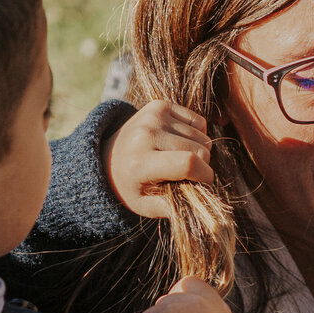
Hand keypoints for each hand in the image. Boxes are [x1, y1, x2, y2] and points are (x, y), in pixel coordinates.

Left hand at [105, 100, 214, 216]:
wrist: (108, 157)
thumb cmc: (131, 185)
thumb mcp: (146, 205)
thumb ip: (174, 207)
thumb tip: (203, 204)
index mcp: (140, 162)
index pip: (188, 163)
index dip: (205, 176)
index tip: (204, 184)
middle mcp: (146, 134)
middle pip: (200, 149)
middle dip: (202, 165)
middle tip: (185, 173)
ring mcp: (153, 116)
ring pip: (202, 135)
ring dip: (199, 150)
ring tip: (179, 158)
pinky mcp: (160, 105)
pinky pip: (198, 121)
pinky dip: (196, 134)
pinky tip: (179, 142)